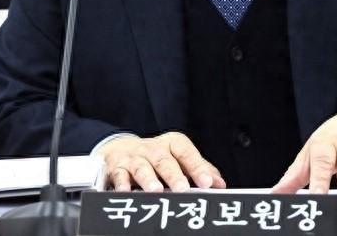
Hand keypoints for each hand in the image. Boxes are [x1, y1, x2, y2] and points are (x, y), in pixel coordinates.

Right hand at [101, 132, 226, 191]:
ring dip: (148, 179)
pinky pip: (119, 175)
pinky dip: (121, 184)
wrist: (120, 150)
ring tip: (156, 191)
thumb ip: (199, 169)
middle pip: (163, 160)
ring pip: (141, 167)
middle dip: (173, 175)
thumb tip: (219, 183)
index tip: (207, 182)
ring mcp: (134, 158)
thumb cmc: (156, 157)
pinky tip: (125, 192)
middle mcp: (152, 148)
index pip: (186, 152)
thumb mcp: (178, 158)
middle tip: (182, 189)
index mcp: (171, 144)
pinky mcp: (117, 167)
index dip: (197, 166)